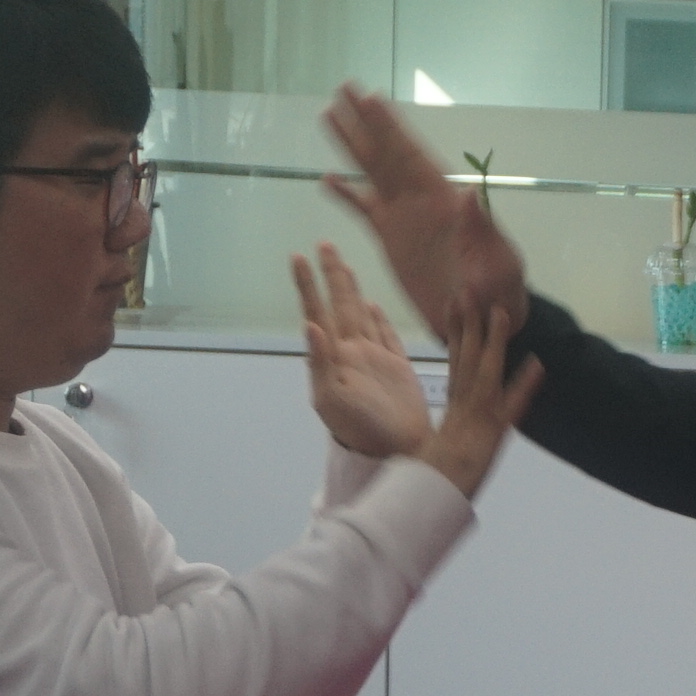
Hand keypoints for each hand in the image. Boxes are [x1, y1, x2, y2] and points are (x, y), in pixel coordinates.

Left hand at [293, 245, 430, 463]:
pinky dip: (380, 319)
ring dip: (352, 290)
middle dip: (331, 275)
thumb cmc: (361, 430)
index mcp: (334, 356)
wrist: (396, 451)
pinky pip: (386, 336)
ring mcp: (374, 359)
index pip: (317, 311)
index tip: (298, 257)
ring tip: (345, 266)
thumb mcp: (332, 399)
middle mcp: (351, 352)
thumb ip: (319, 362)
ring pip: (361, 314)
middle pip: (340, 305)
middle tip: (324, 244)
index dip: (308, 284)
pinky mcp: (397, 369)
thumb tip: (310, 325)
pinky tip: (374, 306)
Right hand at [320, 84, 529, 335]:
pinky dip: (346, 195)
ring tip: (329, 115)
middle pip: (387, 152)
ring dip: (351, 145)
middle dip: (366, 121)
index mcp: (445, 200)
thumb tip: (469, 194)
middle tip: (343, 87)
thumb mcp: (499, 262)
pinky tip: (327, 180)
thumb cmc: (501, 291)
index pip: (412, 155)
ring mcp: (404, 217)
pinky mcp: (392, 239)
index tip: (371, 97)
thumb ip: (482, 230)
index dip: (391, 127)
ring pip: (372, 172)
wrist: (485, 321)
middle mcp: (421, 200)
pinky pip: (364, 209)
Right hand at [419, 292, 539, 501]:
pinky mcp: (494, 432)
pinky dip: (525, 385)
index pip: (454, 360)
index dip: (455, 331)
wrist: (433, 497)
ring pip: (486, 371)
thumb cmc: (438, 477)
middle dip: (469, 323)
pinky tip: (538, 364)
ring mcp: (479, 415)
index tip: (452, 304)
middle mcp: (465, 404)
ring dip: (495, 341)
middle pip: (466, 356)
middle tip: (468, 290)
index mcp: (454, 405)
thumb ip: (449, 425)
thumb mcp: (443, 444)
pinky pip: (512, 406)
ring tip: (502, 312)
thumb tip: (450, 419)